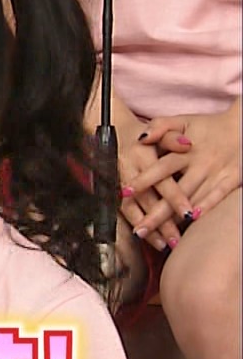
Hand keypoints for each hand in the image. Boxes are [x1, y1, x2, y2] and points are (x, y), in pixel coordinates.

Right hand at [115, 116, 187, 251]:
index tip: (189, 212)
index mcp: (141, 156)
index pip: (161, 179)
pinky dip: (136, 225)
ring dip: (148, 229)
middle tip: (176, 240)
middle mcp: (128, 171)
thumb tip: (186, 145)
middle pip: (146, 200)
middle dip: (161, 222)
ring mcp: (118, 182)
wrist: (112, 133)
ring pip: (132, 210)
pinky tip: (148, 238)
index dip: (174, 197)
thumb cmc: (141, 134)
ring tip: (163, 245)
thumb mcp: (158, 128)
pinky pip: (123, 212)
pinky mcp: (111, 190)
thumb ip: (170, 136)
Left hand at [130, 104, 241, 224]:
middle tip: (139, 231)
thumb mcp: (182, 120)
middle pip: (175, 190)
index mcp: (184, 151)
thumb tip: (141, 138)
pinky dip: (206, 208)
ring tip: (161, 238)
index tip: (125, 194)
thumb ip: (160, 126)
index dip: (143, 180)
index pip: (161, 167)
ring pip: (194, 199)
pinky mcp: (233, 179)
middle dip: (157, 213)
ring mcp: (217, 173)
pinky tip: (192, 221)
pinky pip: (218, 196)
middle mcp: (200, 163)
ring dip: (177, 219)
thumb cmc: (207, 126)